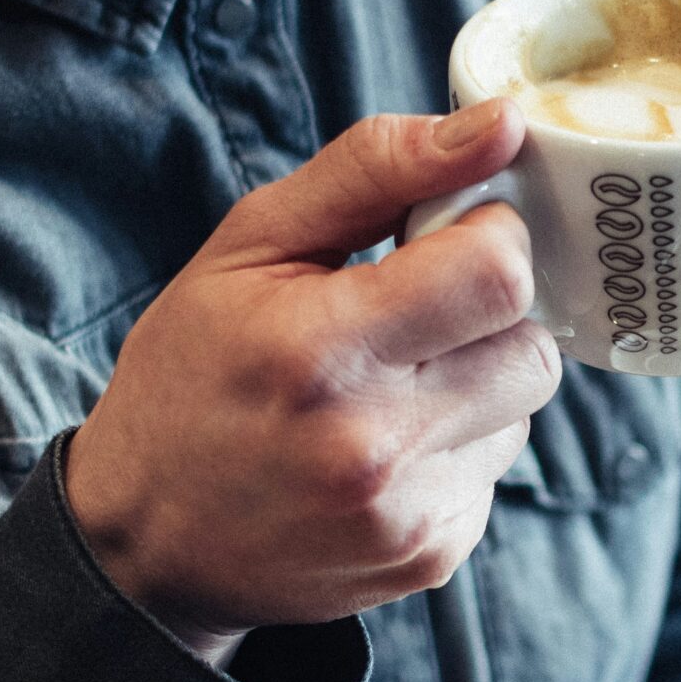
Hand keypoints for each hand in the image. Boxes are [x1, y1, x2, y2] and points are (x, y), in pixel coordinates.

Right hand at [64, 98, 557, 662]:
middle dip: (487, 314)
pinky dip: (453, 445)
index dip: (488, 237)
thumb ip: (376, 170)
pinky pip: (495, 468)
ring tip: (382, 388)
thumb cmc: (194, 375)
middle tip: (408, 316)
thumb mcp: (250, 247)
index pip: (499, 272)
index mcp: (321, 350)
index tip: (441, 239)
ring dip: (476, 381)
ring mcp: (408, 515)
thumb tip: (501, 123)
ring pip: (522, 407)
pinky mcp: (433, 558)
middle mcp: (374, 445)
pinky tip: (379, 448)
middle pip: (532, 346)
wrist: (148, 543)